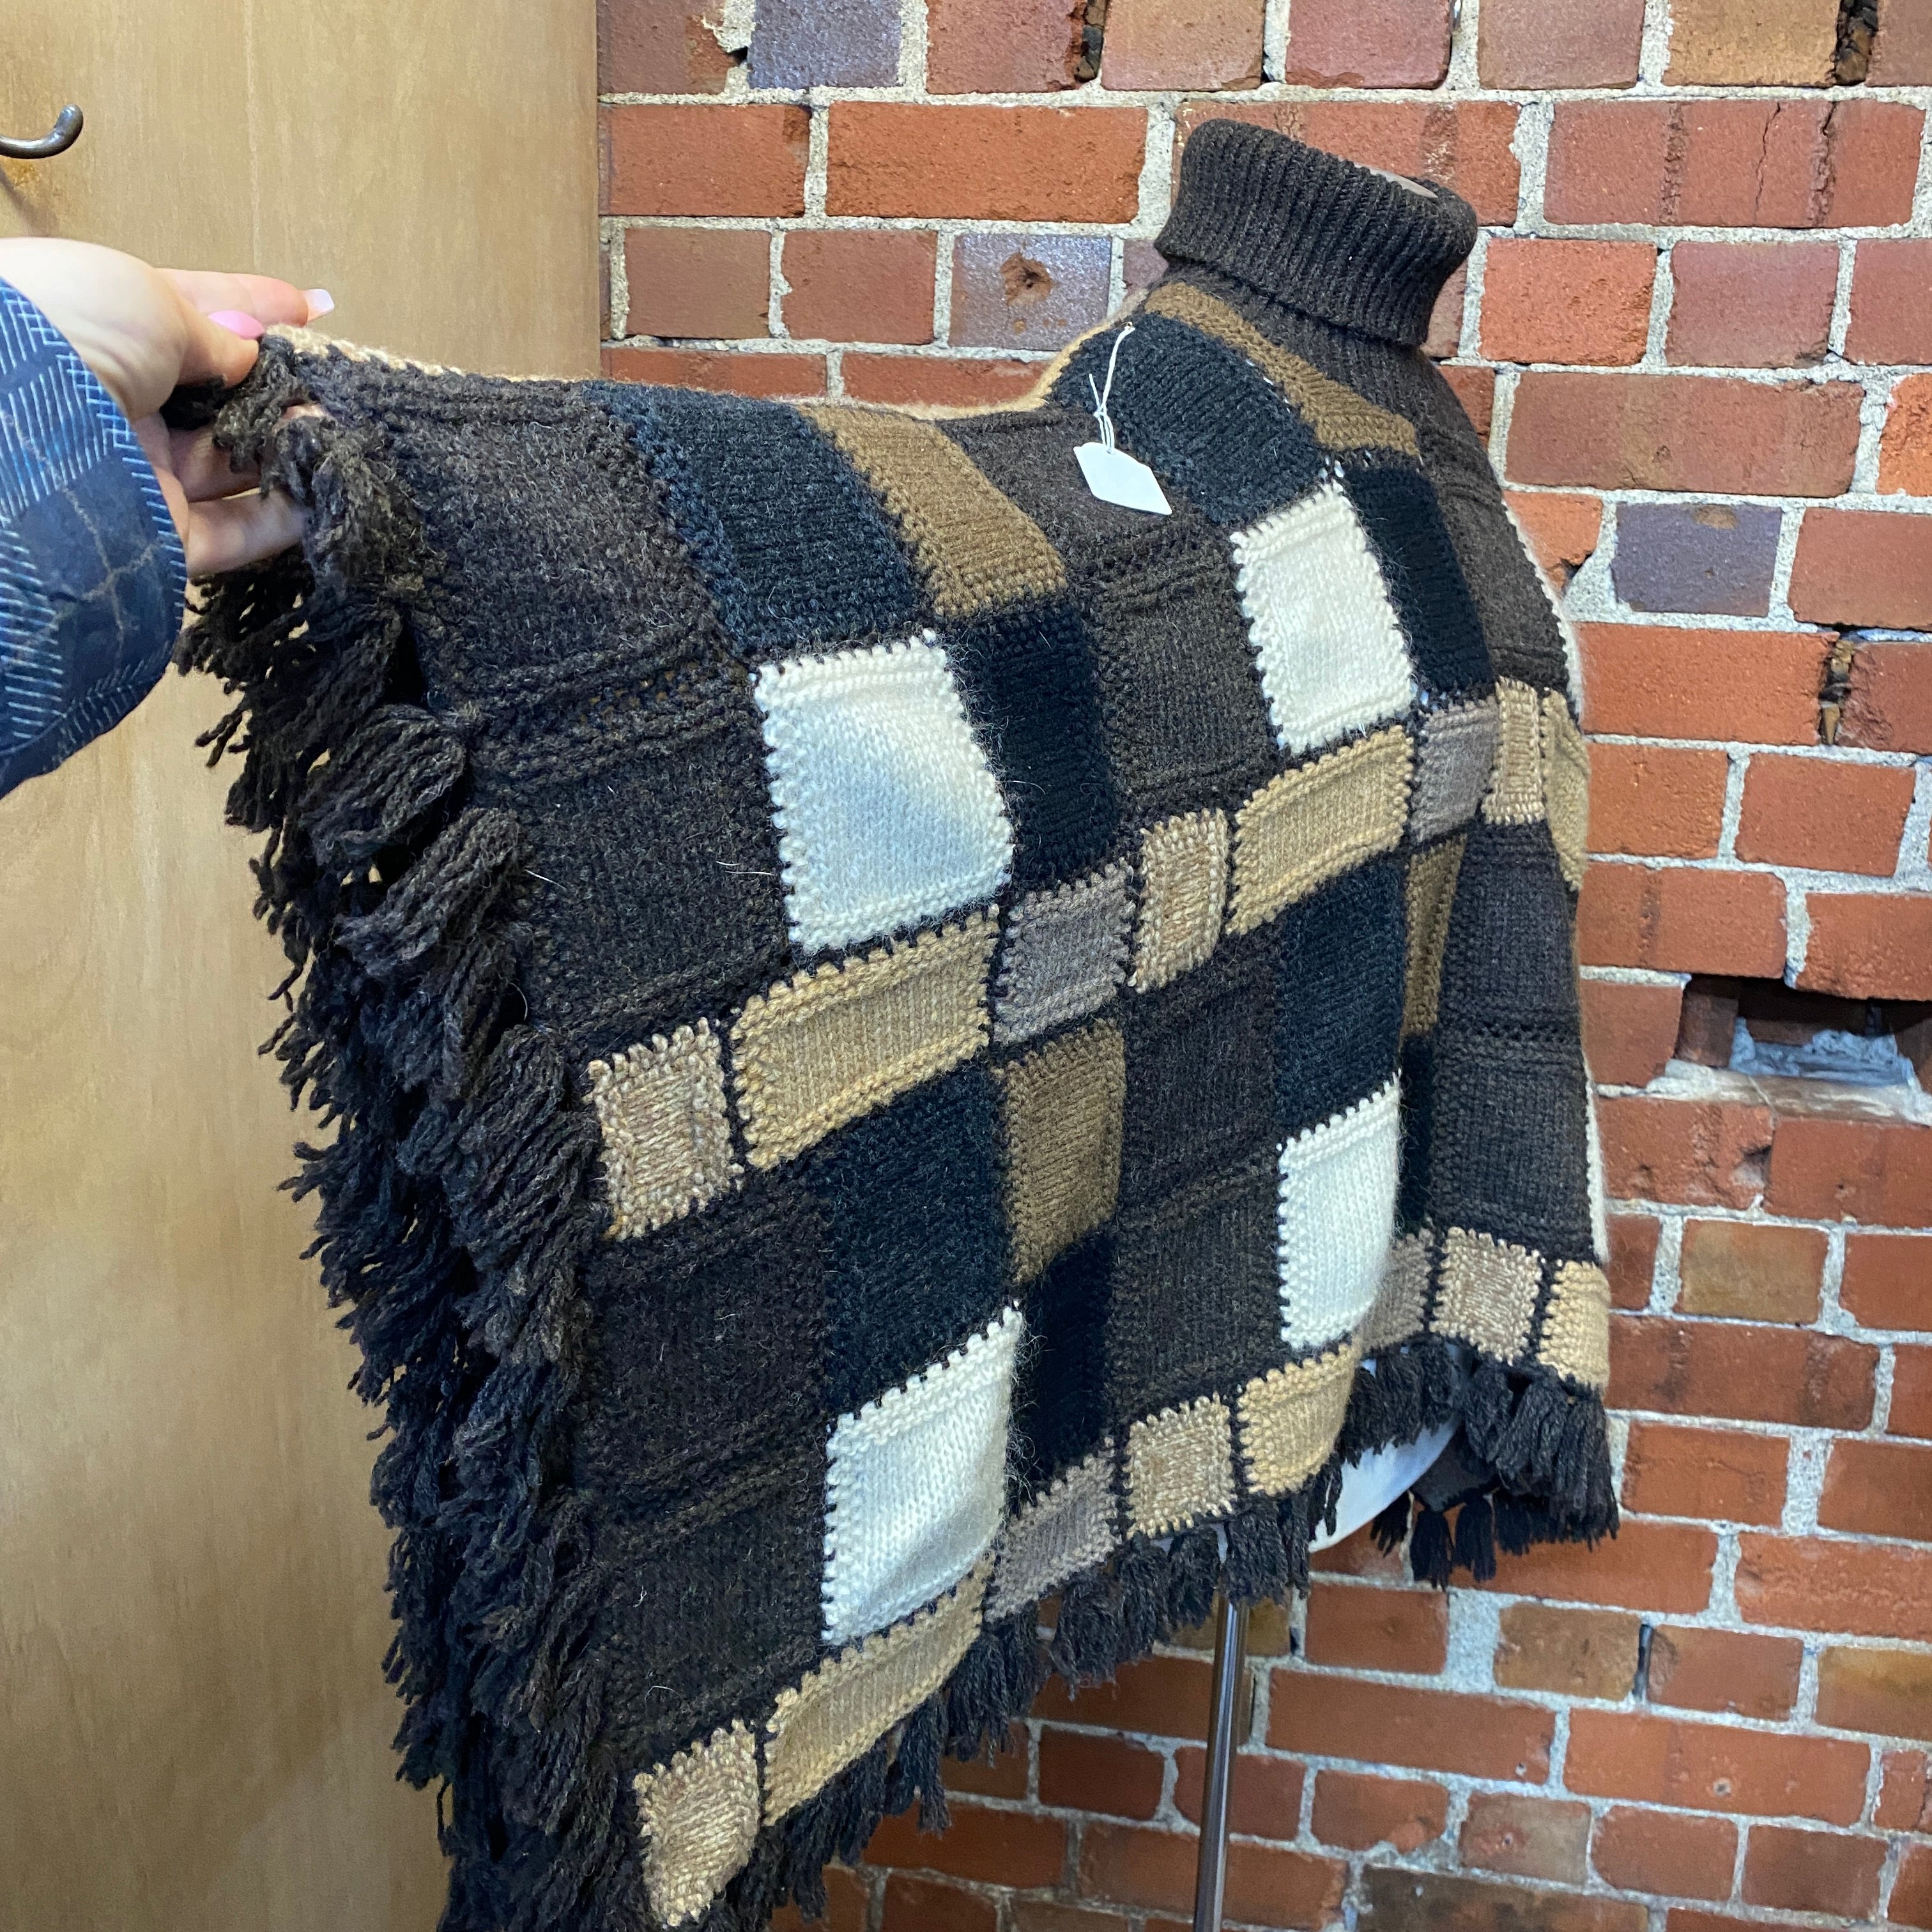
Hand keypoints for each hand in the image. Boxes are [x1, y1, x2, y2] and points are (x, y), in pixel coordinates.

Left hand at [0, 238, 326, 573]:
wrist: (14, 428)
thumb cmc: (70, 333)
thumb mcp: (149, 299)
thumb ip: (215, 328)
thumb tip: (254, 352)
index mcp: (100, 334)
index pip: (188, 320)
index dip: (250, 310)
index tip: (308, 308)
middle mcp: (117, 406)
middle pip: (216, 399)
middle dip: (277, 386)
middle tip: (330, 377)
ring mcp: (139, 475)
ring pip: (230, 466)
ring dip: (286, 446)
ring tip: (330, 427)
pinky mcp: (161, 538)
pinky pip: (233, 532)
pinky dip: (283, 516)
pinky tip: (323, 488)